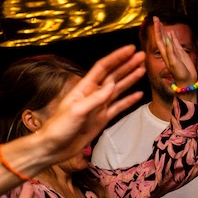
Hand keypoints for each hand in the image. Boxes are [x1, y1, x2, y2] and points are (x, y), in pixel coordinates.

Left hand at [35, 45, 144, 159]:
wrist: (54, 148)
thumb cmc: (59, 127)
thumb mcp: (75, 111)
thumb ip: (94, 98)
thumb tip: (112, 85)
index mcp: (84, 88)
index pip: (103, 68)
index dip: (117, 57)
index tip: (130, 49)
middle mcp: (93, 94)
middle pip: (113, 76)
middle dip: (127, 65)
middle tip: (142, 56)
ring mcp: (99, 107)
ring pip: (118, 89)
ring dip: (130, 79)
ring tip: (143, 69)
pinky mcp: (103, 119)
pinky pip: (119, 107)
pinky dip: (129, 101)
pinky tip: (139, 94)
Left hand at [154, 17, 197, 89]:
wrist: (187, 80)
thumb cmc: (179, 74)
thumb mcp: (174, 63)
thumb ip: (171, 51)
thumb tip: (167, 39)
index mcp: (164, 53)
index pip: (159, 38)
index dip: (157, 29)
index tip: (155, 20)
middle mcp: (168, 51)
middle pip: (162, 36)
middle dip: (159, 27)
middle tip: (156, 17)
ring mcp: (174, 52)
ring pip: (168, 38)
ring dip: (165, 30)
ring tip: (161, 22)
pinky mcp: (180, 53)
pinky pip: (175, 43)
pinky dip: (173, 37)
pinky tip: (172, 32)